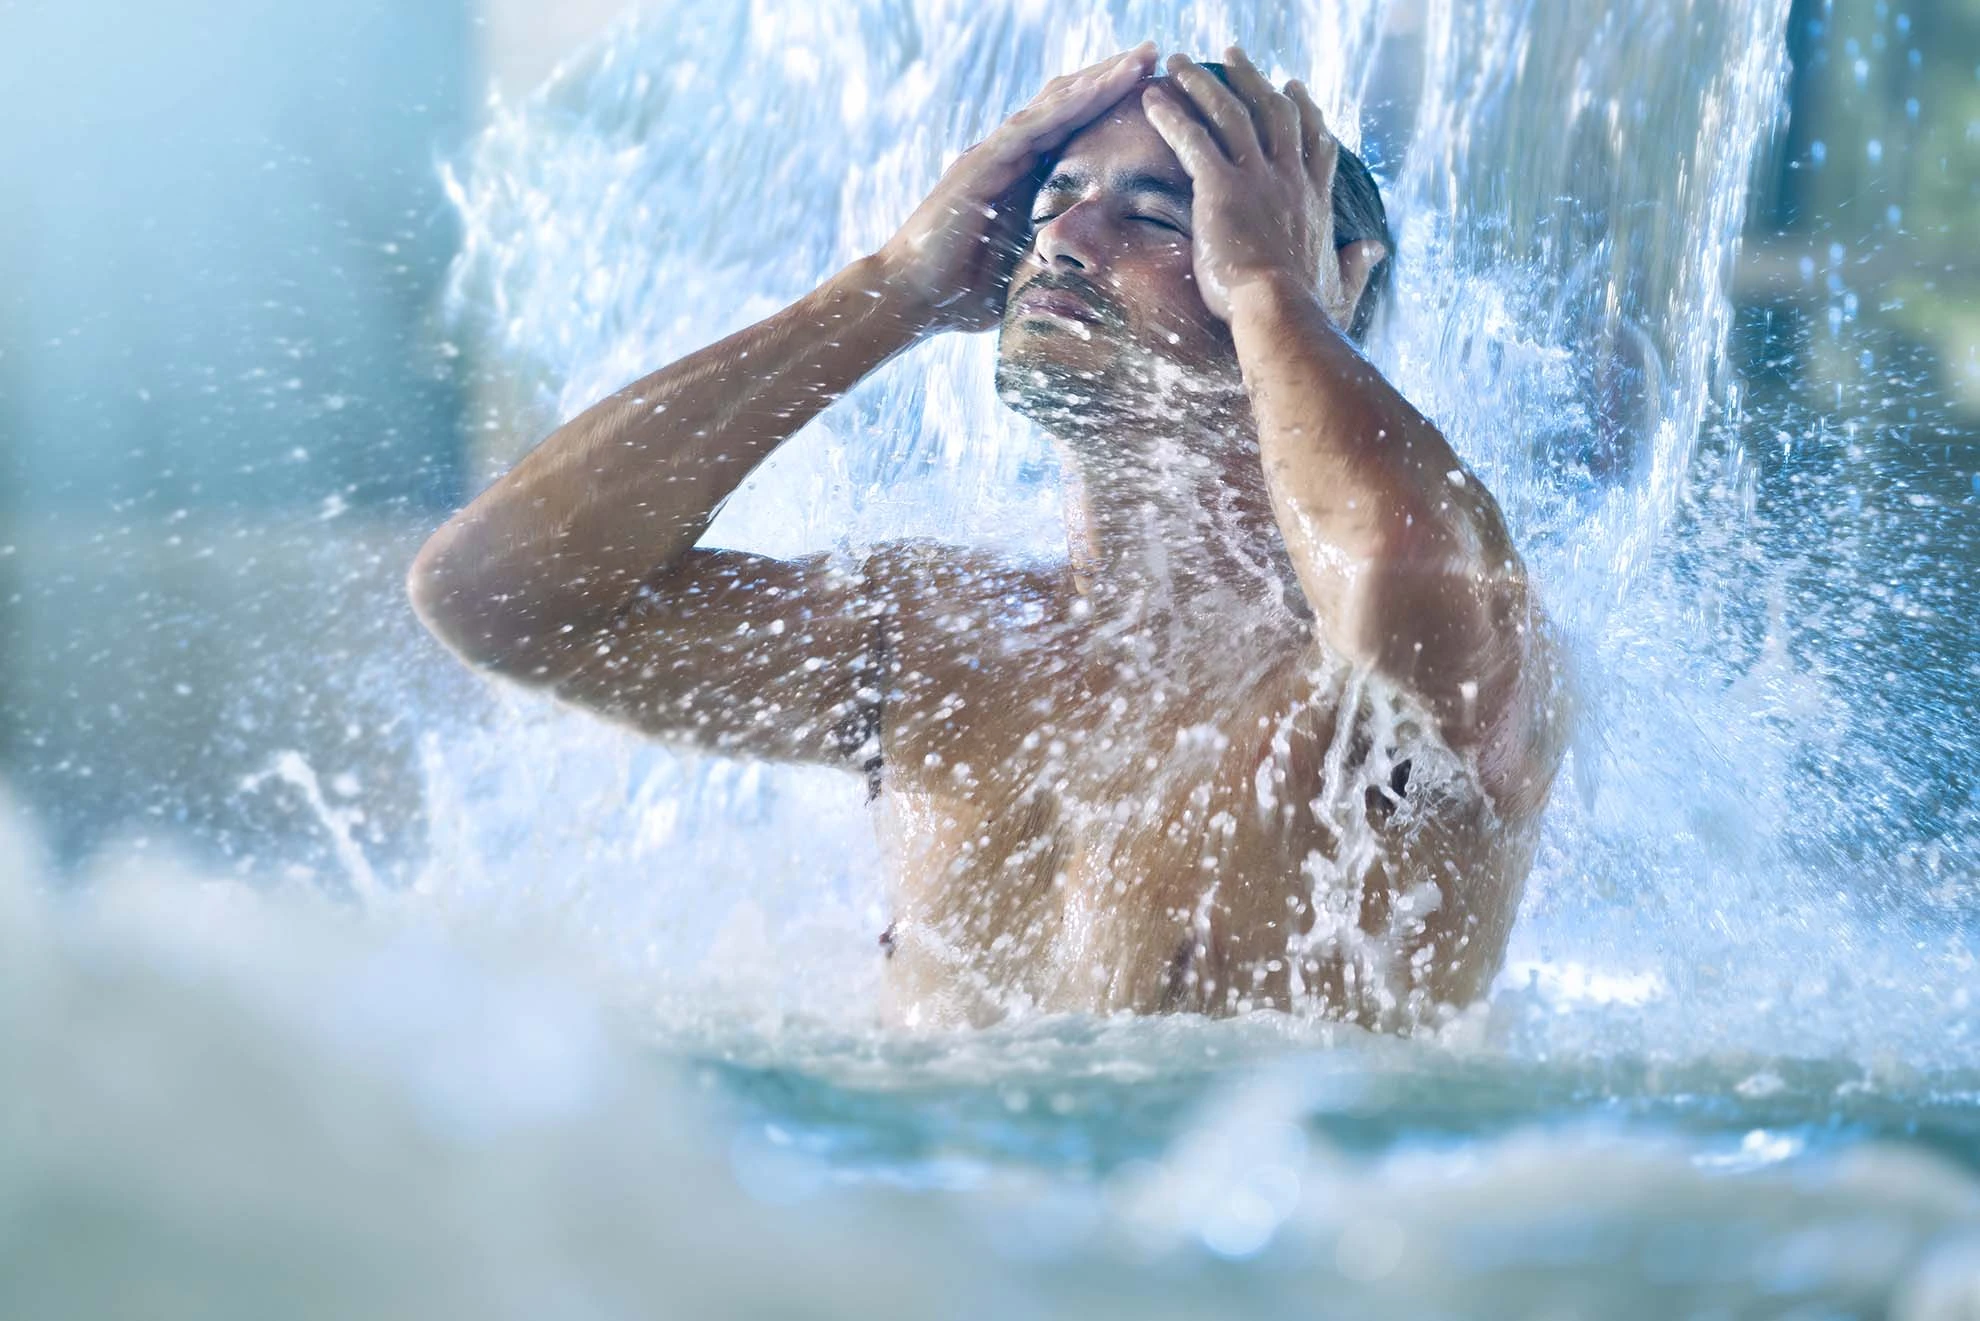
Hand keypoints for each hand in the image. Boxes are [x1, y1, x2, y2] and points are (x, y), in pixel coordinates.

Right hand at [874, 42, 1157, 333]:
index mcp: (1022, 178)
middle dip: (1111, 78)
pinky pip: (1031, 126)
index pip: (1073, 130)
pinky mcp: (981, 165)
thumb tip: (1101, 276)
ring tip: (1140, 58)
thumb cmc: (963, 294)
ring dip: (1099, 79)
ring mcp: (993, 155)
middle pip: (1067, 104)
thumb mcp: (1028, 273)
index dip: (1109, 106)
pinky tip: (1100, 86)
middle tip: (1155, 54)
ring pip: (1054, 104)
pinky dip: (1068, 104)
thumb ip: (1057, 261)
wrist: (912, 298)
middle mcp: (1009, 156)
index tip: (1153, 91)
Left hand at [1143, 48, 1379, 327]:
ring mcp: (1256, 178)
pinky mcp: (1221, 187)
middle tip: (1233, 54)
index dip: (1304, 109)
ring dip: (1202, 83)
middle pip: (1273, 111)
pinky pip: (1193, 140)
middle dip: (1251, 78)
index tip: (1293, 86)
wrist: (1281, 313)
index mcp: (1315, 199)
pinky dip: (1171, 117)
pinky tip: (1152, 99)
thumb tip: (1375, 249)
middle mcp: (1289, 178)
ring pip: (1230, 113)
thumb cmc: (1309, 311)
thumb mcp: (1343, 285)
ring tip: (1179, 61)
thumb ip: (1357, 263)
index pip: (1313, 140)